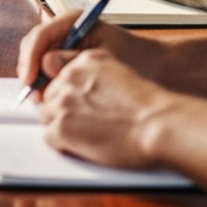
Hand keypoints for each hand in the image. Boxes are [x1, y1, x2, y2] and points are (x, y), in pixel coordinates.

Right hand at [16, 7, 159, 100]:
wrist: (160, 68)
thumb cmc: (138, 59)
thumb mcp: (104, 59)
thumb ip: (73, 62)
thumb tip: (45, 68)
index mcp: (73, 20)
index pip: (40, 35)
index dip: (31, 59)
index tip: (31, 80)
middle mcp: (65, 29)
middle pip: (34, 47)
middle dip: (30, 71)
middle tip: (33, 95)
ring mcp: (65, 45)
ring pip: (38, 61)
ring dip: (36, 80)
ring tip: (42, 100)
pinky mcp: (68, 60)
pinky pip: (48, 71)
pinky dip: (46, 85)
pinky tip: (51, 99)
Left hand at [40, 50, 176, 170]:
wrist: (159, 125)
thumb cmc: (149, 108)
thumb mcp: (120, 74)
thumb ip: (96, 78)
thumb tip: (82, 94)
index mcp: (87, 60)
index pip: (60, 75)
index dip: (68, 94)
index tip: (77, 105)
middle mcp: (71, 76)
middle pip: (50, 96)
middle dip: (64, 111)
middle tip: (85, 125)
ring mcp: (64, 101)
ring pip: (48, 116)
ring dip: (63, 128)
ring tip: (89, 135)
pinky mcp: (62, 126)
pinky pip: (49, 136)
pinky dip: (63, 144)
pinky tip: (84, 146)